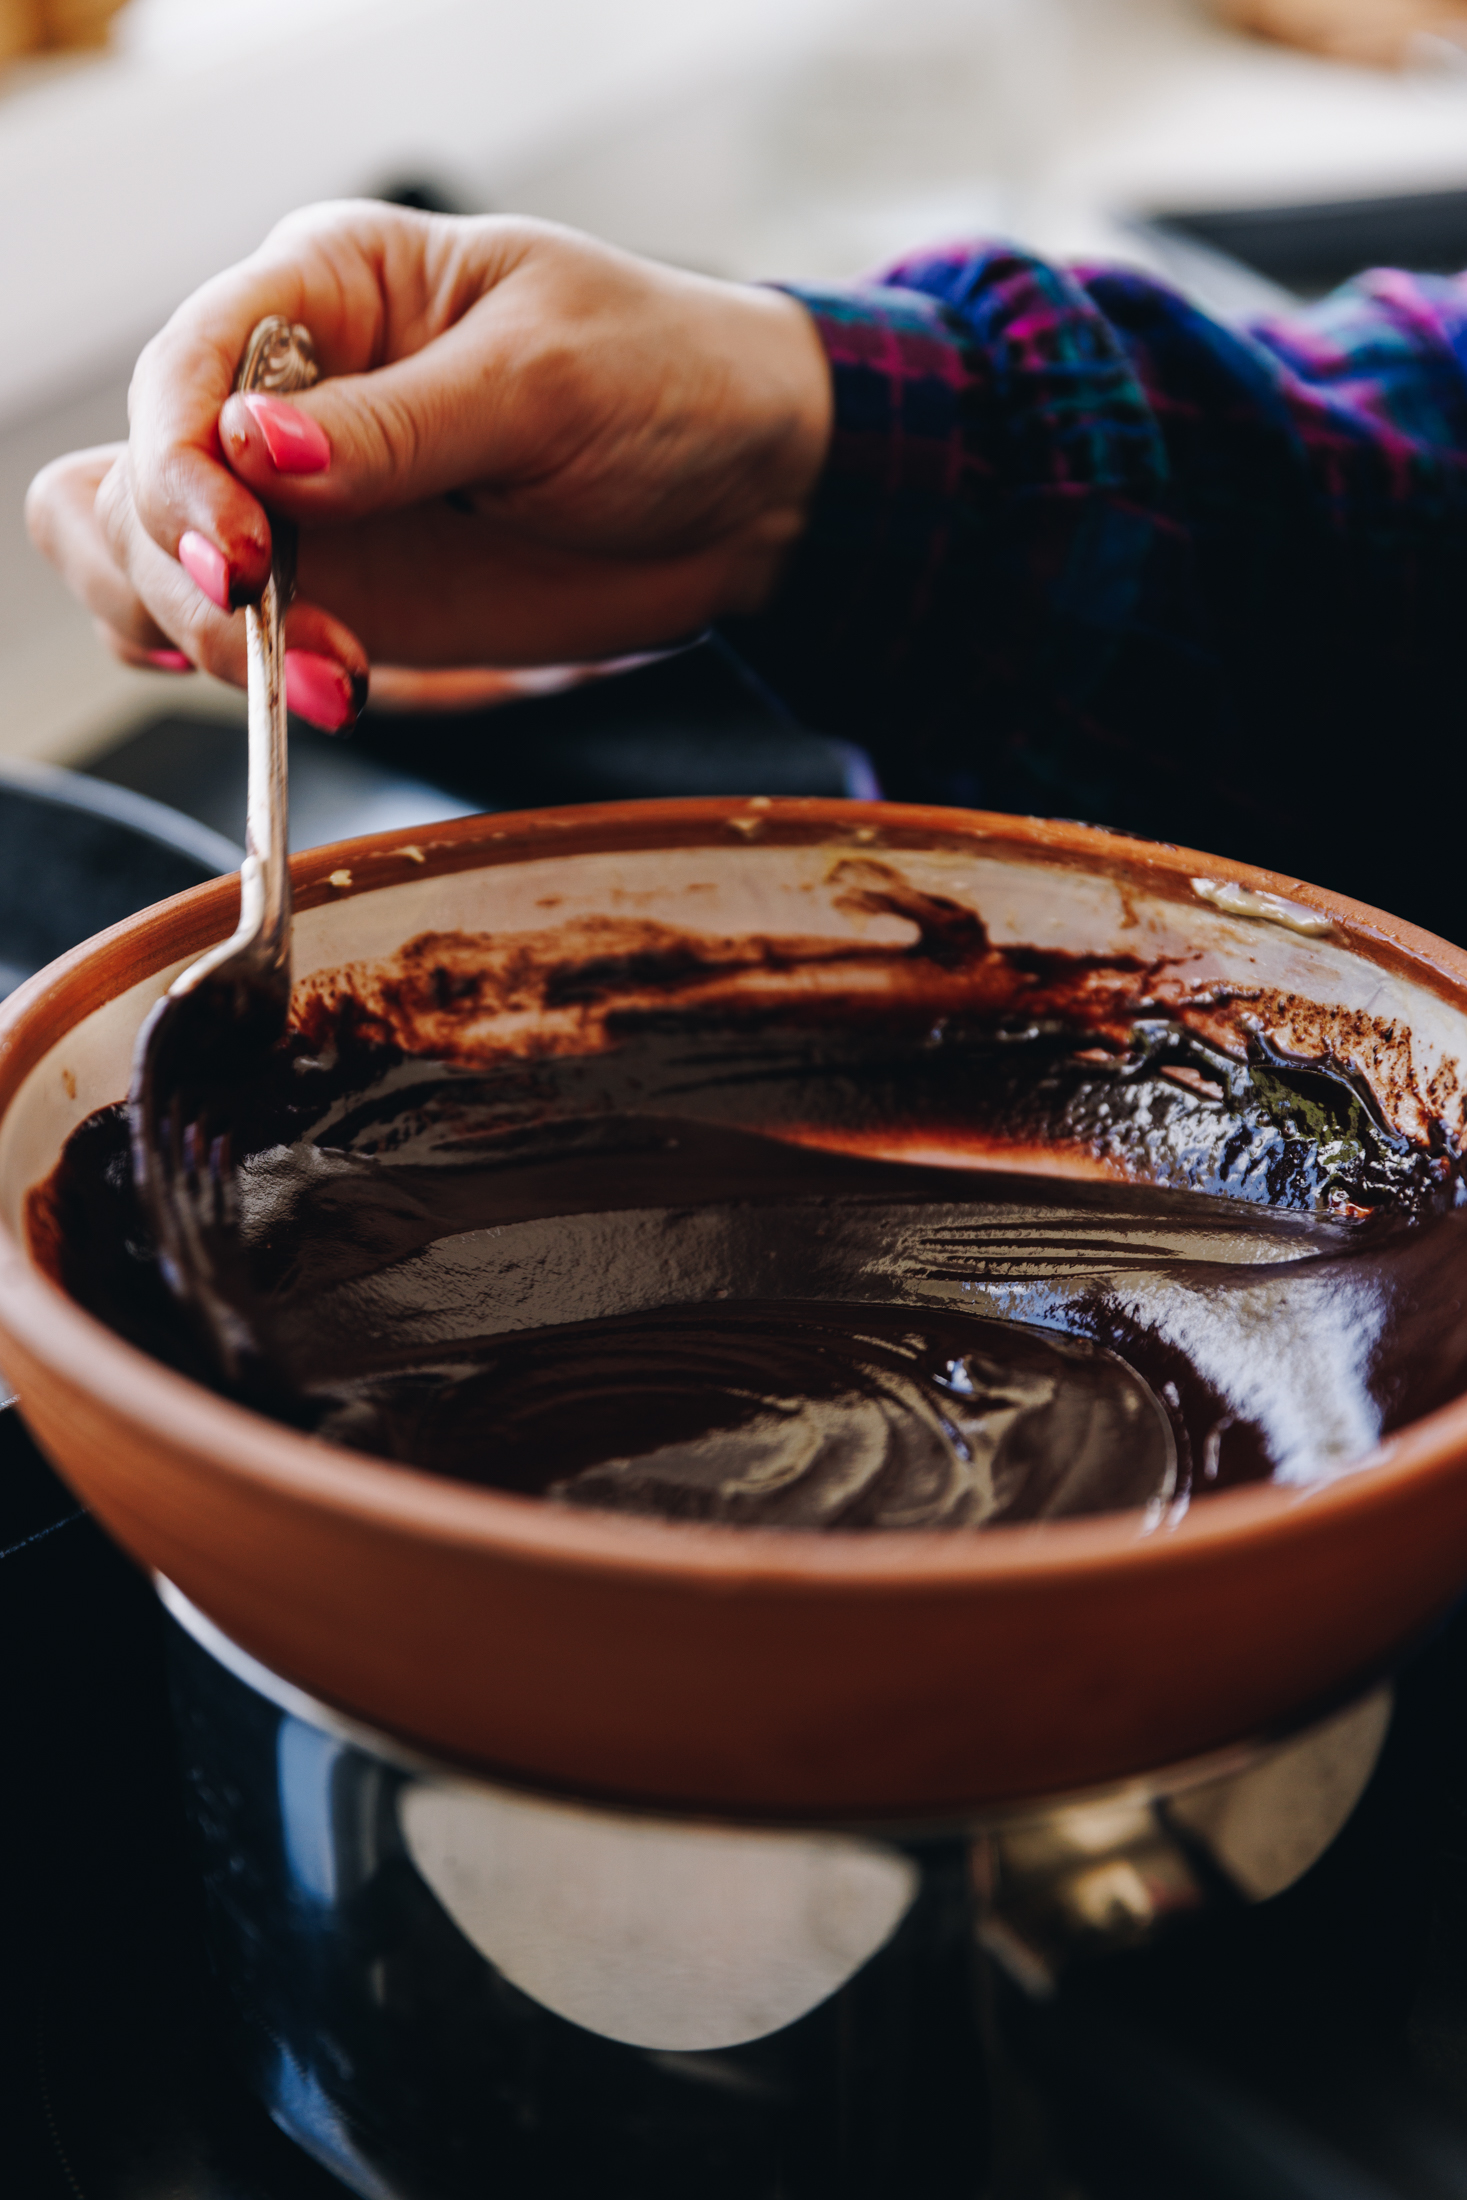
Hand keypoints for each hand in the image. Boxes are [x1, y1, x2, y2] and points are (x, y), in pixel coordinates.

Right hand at [25, 204, 832, 728]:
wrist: (752, 493)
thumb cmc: (665, 384)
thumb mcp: (543, 383)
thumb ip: (397, 426)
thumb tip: (253, 453)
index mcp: (327, 288)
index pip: (184, 370)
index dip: (180, 471)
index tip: (241, 560)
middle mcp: (290, 396)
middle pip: (141, 484)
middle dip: (184, 574)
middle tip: (292, 641)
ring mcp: (310, 506)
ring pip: (158, 571)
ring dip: (210, 642)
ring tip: (335, 681)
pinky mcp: (347, 594)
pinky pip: (236, 638)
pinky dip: (246, 676)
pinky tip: (317, 689)